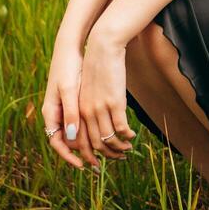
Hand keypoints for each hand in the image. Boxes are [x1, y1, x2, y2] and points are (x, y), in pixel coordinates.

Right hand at [41, 37, 101, 169]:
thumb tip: (73, 137)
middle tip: (100, 165)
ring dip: (91, 144)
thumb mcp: (69, 90)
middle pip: (70, 141)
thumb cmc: (68, 66)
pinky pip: (83, 122)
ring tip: (107, 152)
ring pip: (78, 134)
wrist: (70, 47)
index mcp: (51, 113)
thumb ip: (71, 113)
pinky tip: (107, 133)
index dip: (69, 157)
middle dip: (84, 154)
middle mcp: (57, 113)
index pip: (57, 143)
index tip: (83, 166)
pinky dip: (93, 130)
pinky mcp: (76, 101)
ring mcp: (66, 108)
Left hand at [78, 26, 135, 158]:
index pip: (79, 142)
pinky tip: (132, 136)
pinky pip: (121, 128)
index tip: (97, 162)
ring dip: (118, 149)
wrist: (103, 47)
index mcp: (76, 109)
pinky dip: (127, 136)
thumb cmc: (95, 67)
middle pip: (94, 144)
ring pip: (108, 139)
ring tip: (127, 149)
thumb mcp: (86, 89)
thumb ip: (86, 107)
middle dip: (107, 156)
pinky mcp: (115, 102)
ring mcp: (100, 108)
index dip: (88, 155)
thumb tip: (92, 124)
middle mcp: (86, 112)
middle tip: (118, 158)